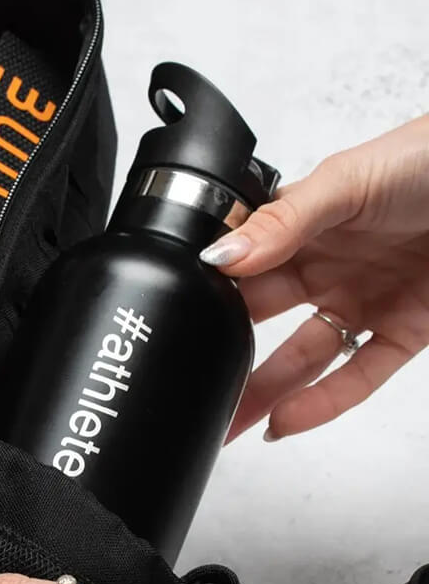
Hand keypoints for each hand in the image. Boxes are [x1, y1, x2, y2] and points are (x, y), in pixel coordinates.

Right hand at [199, 114, 428, 441]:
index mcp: (298, 226)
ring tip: (227, 422)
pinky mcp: (405, 331)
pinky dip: (322, 403)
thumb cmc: (426, 161)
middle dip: (222, 352)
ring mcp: (362, 301)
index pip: (240, 269)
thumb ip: (281, 223)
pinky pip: (358, 377)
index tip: (178, 321)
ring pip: (302, 359)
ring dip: (265, 392)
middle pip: (259, 321)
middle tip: (189, 382)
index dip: (207, 296)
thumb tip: (221, 256)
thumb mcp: (343, 182)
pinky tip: (286, 420)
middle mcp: (325, 267)